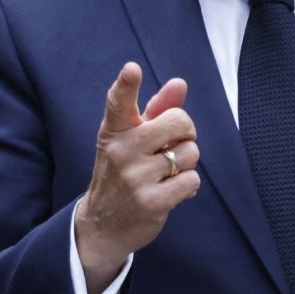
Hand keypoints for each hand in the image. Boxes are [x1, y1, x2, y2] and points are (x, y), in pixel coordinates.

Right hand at [74, 61, 199, 293]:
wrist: (102, 223)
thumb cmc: (122, 171)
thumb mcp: (131, 138)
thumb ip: (157, 110)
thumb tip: (179, 83)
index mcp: (114, 130)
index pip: (118, 101)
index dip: (126, 84)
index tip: (132, 70)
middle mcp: (121, 150)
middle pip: (178, 122)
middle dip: (186, 133)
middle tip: (172, 145)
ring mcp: (134, 177)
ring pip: (190, 153)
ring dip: (187, 163)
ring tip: (167, 172)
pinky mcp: (150, 202)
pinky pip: (192, 180)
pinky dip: (188, 185)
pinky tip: (171, 191)